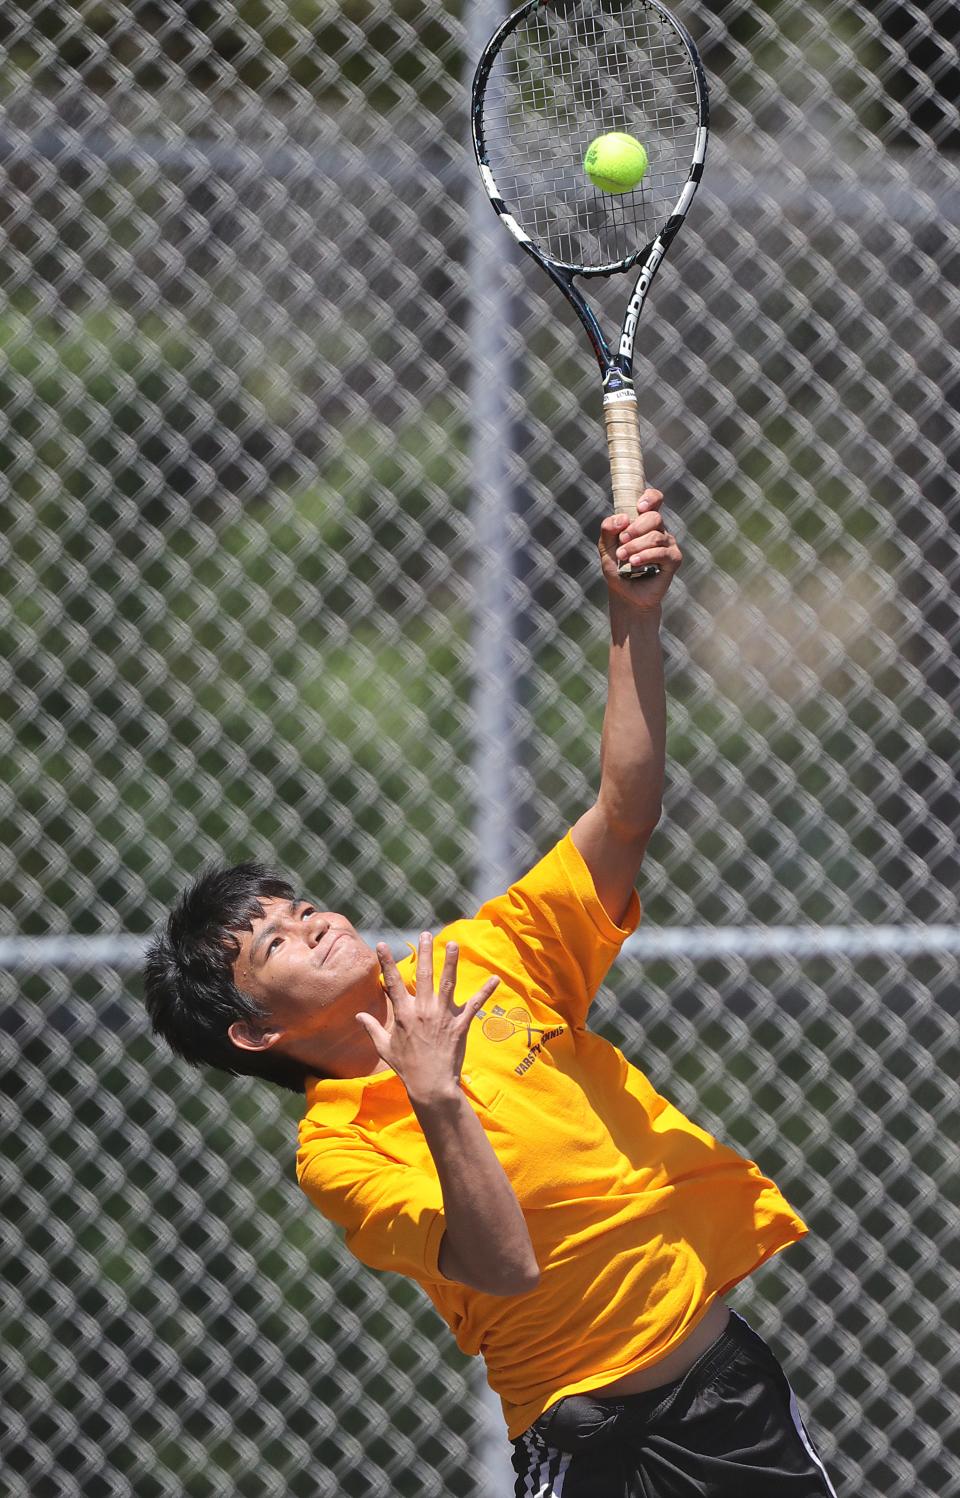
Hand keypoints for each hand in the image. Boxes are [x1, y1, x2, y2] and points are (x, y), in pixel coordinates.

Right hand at [356, 934, 499, 1103]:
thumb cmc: (406, 1067)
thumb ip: (372, 1028)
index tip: (381, 944)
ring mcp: (443, 1016)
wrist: (430, 1085)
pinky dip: (485, 991)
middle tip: (426, 935)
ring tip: (453, 944)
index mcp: (404, 1014)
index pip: (393, 982)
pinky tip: (495, 979)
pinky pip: (474, 1005)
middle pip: (423, 975)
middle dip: (424, 953)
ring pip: (448, 983)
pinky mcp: (460, 1025)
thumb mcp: (384, 1047)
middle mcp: (423, 1010)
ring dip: (451, 962)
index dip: (386, 962)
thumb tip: (358, 1015)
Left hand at [597, 488, 682, 608]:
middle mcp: (659, 530)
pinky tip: (634, 563)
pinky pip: (662, 552)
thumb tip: (623, 518)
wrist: (625, 595)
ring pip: (655, 536)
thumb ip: (608, 529)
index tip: (639, 507)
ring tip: (623, 557)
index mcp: (644, 522)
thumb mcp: (605, 547)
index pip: (655, 500)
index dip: (650, 498)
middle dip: (635, 529)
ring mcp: (668, 544)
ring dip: (636, 546)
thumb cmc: (617, 568)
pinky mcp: (674, 559)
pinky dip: (646, 556)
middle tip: (621, 541)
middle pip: (654, 517)